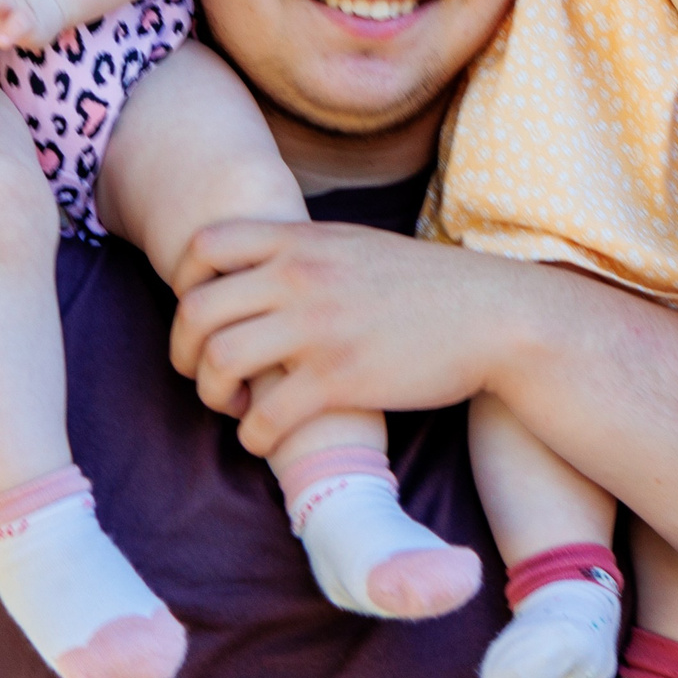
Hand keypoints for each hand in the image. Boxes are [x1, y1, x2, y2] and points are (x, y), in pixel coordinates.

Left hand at [167, 220, 529, 454]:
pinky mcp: (340, 380)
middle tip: (202, 373)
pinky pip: (264, 417)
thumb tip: (258, 267)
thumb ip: (305, 249)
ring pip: (218, 361)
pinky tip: (267, 437)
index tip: (197, 314)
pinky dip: (252, 436)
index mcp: (304, 240)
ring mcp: (318, 328)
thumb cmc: (429, 285)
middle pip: (197, 310)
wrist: (494, 316)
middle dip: (183, 351)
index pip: (205, 245)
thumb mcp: (358, 245)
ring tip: (236, 404)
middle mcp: (301, 277)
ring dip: (211, 393)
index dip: (184, 283)